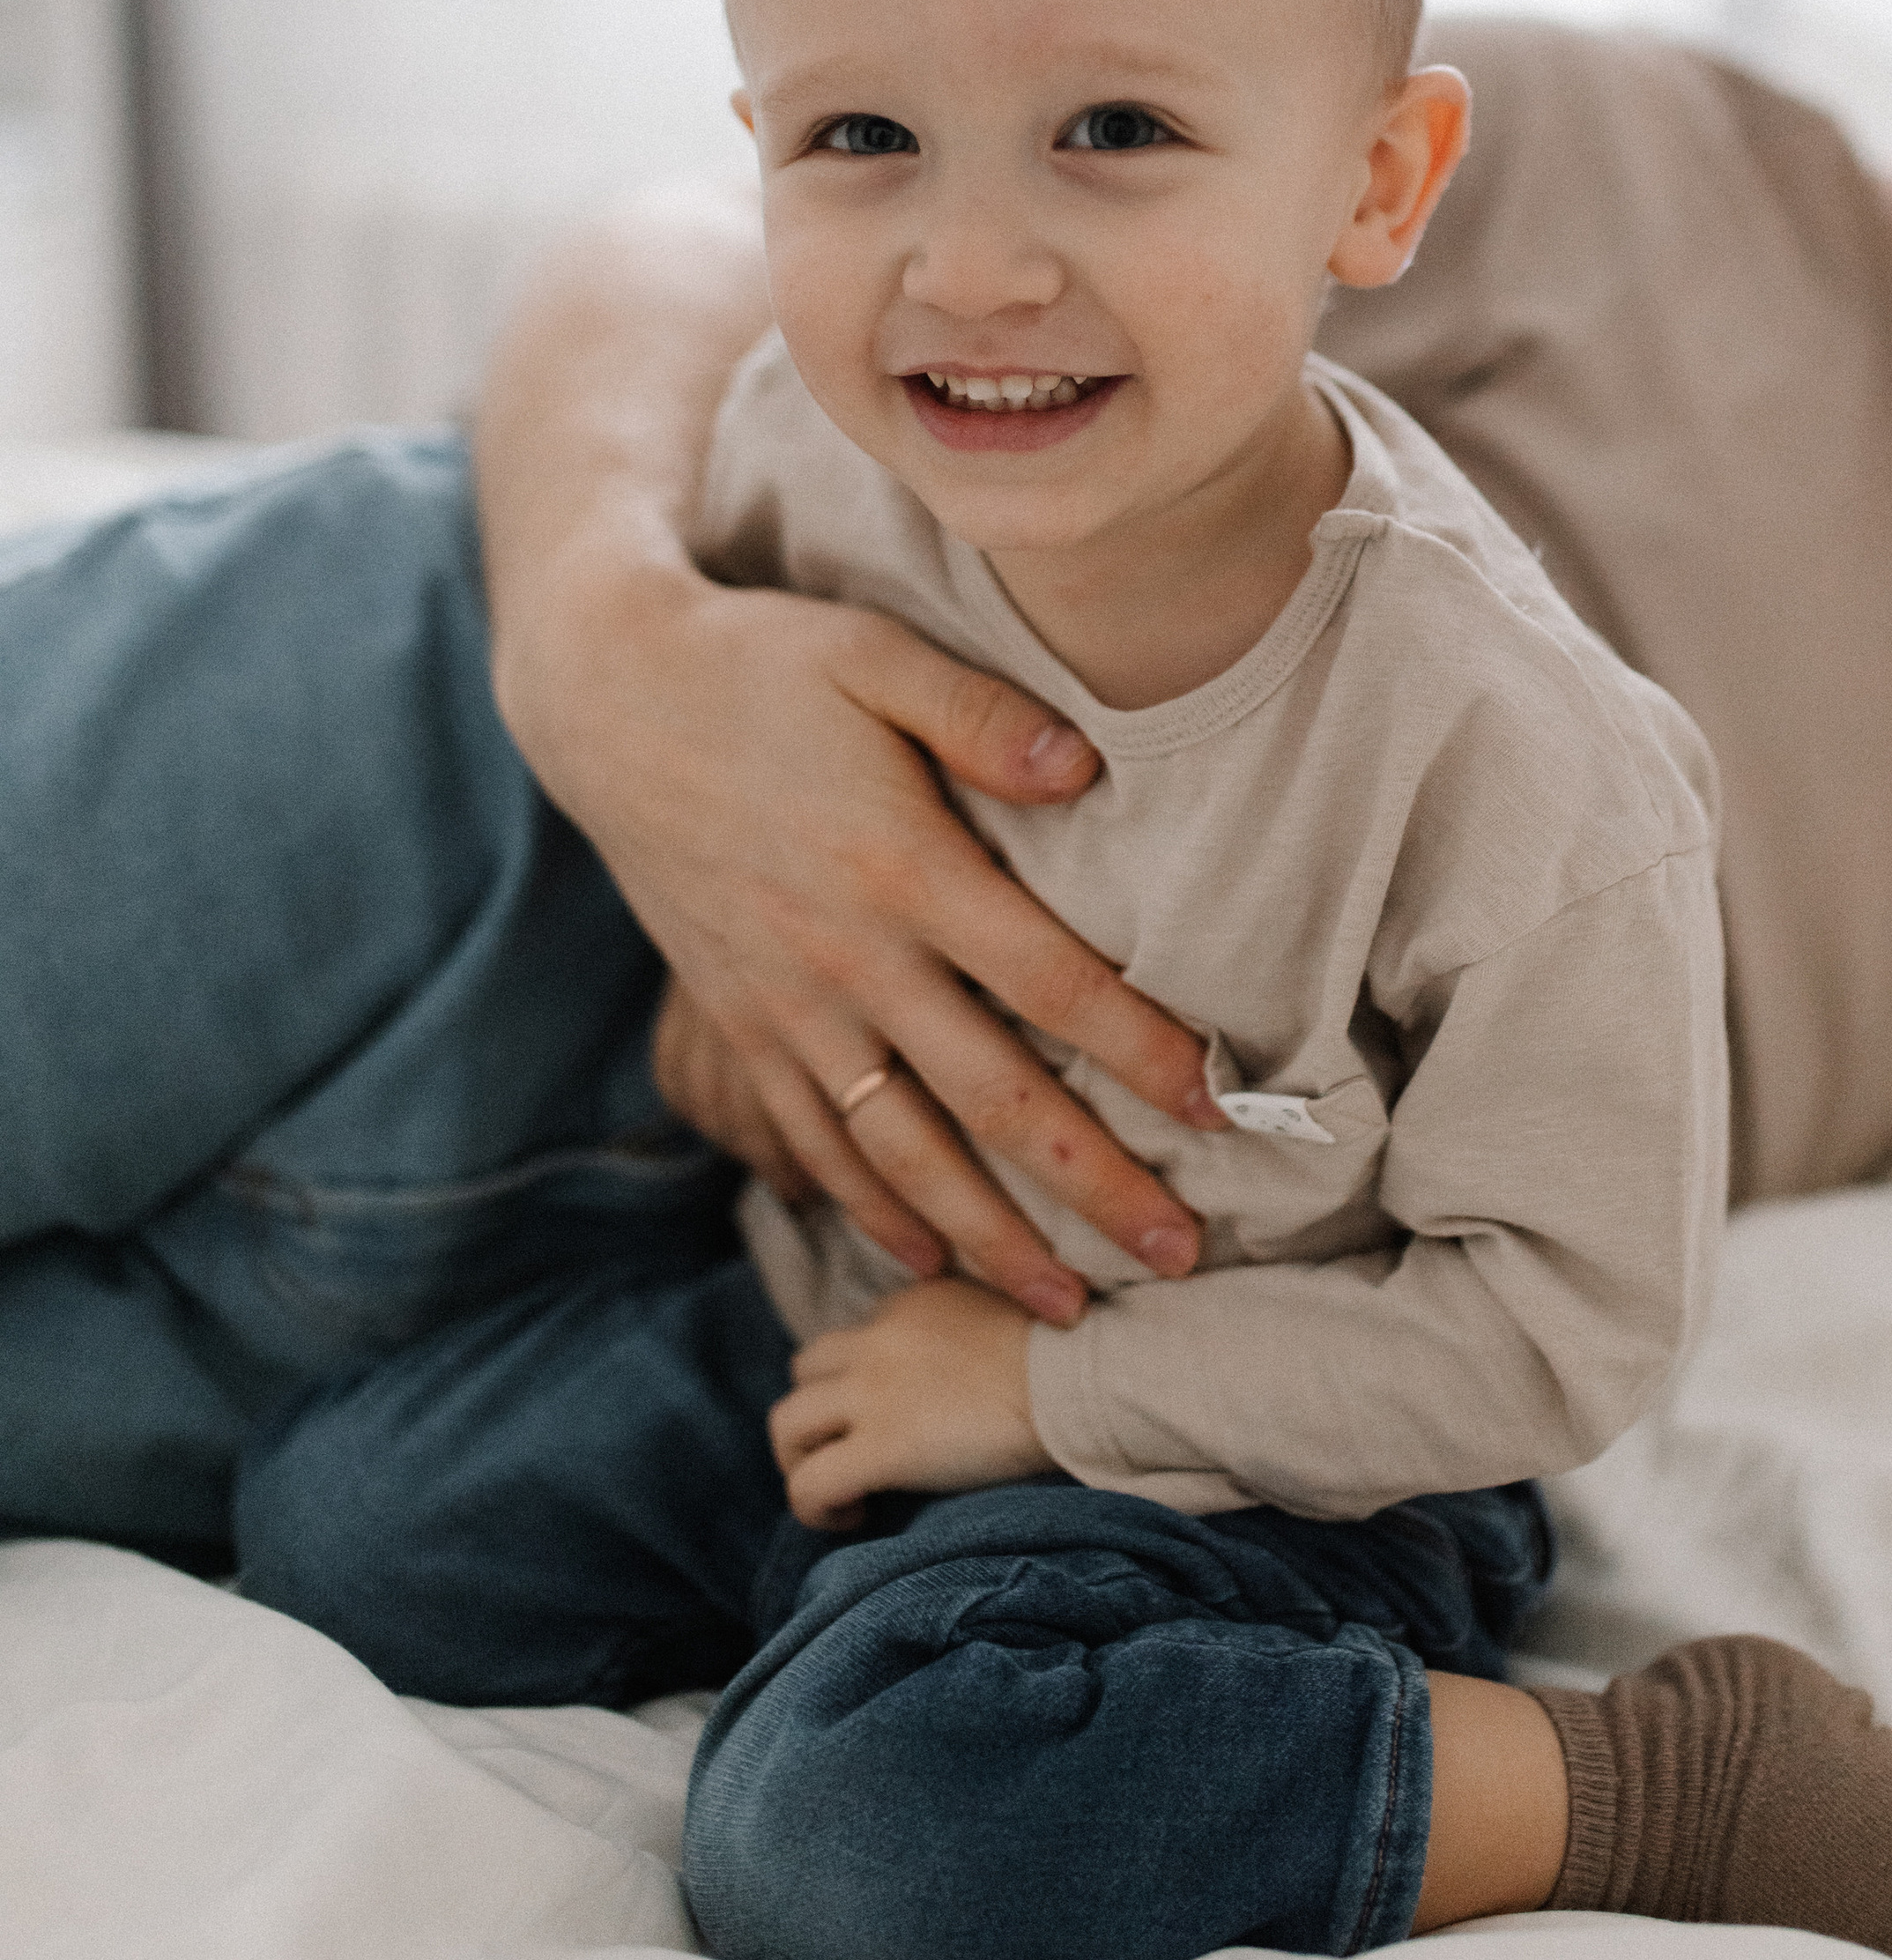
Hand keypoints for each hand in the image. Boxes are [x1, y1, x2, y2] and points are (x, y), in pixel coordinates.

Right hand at [537, 577, 1220, 1323]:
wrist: (605, 702)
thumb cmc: (760, 664)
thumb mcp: (874, 655)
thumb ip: (984, 715)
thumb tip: (1088, 765)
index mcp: (903, 867)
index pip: (1050, 983)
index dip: (1140, 1052)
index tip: (1217, 1110)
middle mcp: (849, 959)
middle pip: (993, 1100)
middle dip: (1092, 1188)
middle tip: (1181, 1256)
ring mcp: (786, 1006)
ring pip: (904, 1152)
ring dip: (991, 1237)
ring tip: (1065, 1304)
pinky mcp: (737, 1023)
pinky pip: (812, 1142)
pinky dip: (871, 1210)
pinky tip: (928, 1259)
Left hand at [768, 1281, 1052, 1529]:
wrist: (1083, 1379)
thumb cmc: (1071, 1357)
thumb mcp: (1006, 1317)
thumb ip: (968, 1332)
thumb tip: (968, 1376)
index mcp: (912, 1304)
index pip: (856, 1338)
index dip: (861, 1383)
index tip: (891, 1419)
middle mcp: (879, 1339)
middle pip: (805, 1369)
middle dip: (815, 1415)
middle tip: (847, 1455)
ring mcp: (874, 1393)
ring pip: (787, 1424)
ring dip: (800, 1460)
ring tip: (838, 1494)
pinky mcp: (883, 1448)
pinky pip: (809, 1483)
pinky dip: (813, 1508)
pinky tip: (850, 1519)